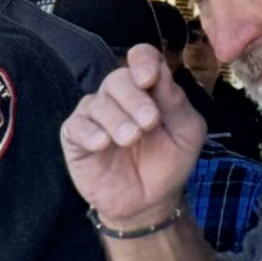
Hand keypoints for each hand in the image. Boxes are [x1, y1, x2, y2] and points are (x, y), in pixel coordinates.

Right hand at [61, 45, 209, 228]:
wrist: (149, 202)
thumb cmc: (169, 163)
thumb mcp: (187, 131)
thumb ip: (175, 101)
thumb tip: (159, 70)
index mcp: (148, 89)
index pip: (141, 58)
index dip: (142, 60)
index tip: (149, 78)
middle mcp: (119, 97)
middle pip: (118, 78)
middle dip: (134, 99)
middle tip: (149, 123)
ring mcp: (95, 116)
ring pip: (97, 102)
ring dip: (116, 120)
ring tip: (130, 140)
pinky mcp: (75, 138)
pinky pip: (76, 125)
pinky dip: (90, 132)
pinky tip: (103, 144)